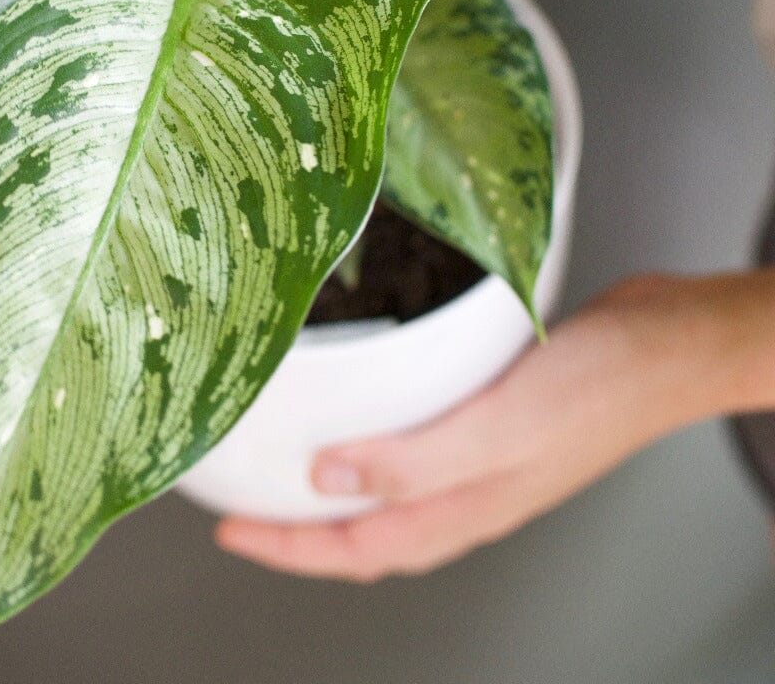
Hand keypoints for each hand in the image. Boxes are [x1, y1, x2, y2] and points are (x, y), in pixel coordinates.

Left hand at [216, 271, 768, 580]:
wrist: (664, 344)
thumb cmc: (596, 389)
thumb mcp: (498, 430)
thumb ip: (413, 462)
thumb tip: (326, 481)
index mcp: (464, 509)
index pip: (357, 549)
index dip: (288, 547)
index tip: (230, 531)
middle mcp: (465, 490)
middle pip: (365, 528)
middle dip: (300, 525)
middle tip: (243, 500)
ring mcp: (479, 455)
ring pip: (386, 487)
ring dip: (333, 483)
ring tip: (283, 457)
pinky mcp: (488, 414)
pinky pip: (411, 441)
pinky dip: (372, 438)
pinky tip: (359, 403)